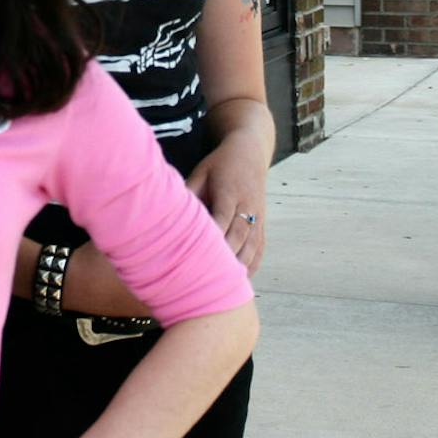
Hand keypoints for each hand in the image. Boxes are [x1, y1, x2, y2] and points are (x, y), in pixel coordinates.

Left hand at [185, 139, 267, 274]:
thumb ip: (191, 191)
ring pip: (252, 244)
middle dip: (227, 256)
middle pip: (239, 234)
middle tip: (210, 277)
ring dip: (241, 264)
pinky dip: (253, 263)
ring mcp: (259, 215)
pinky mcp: (264, 222)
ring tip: (226, 285)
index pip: (222, 216)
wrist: (250, 153)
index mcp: (230, 191)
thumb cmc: (220, 164)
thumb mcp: (202, 171)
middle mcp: (248, 204)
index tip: (201, 253)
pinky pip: (261, 246)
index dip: (214, 235)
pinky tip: (243, 278)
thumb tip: (173, 213)